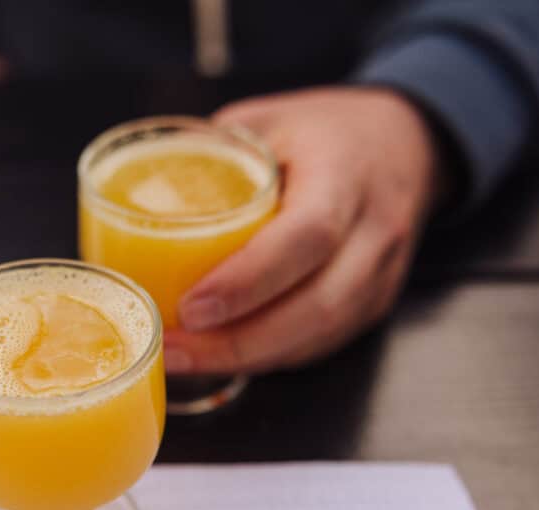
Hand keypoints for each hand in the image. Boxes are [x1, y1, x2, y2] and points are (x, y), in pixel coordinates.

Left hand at [164, 87, 440, 374]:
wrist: (408, 145)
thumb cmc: (325, 131)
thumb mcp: (268, 120)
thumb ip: (210, 155)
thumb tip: (130, 193)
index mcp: (344, 174)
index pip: (307, 237)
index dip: (249, 280)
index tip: (190, 308)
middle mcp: (374, 231)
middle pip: (316, 307)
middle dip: (238, 342)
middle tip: (170, 349)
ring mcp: (381, 275)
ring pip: (318, 337)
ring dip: (246, 358)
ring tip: (181, 360)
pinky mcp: (373, 305)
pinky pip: (320, 344)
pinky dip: (267, 357)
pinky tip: (220, 358)